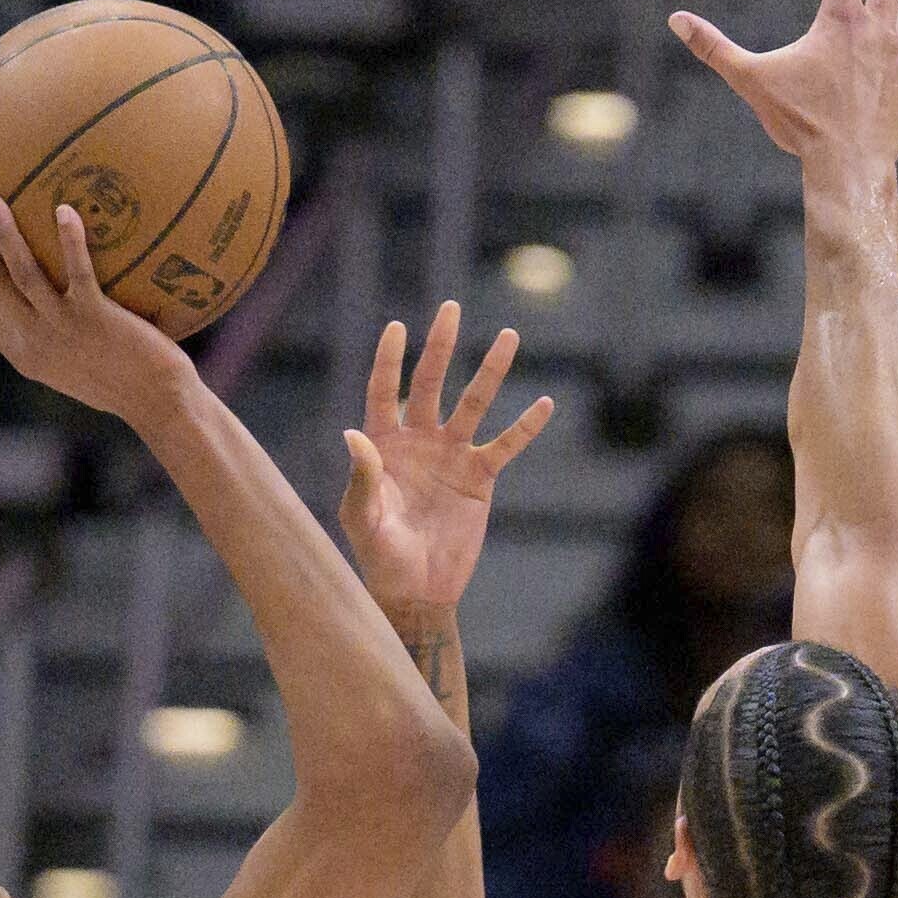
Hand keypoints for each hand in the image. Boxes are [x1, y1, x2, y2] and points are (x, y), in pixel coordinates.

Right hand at [0, 187, 198, 431]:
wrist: (158, 405)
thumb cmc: (124, 386)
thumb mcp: (74, 369)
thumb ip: (52, 341)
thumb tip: (46, 308)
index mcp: (24, 354)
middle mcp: (35, 341)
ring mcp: (63, 329)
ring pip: (22, 273)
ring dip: (4, 233)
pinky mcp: (96, 319)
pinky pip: (78, 271)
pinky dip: (69, 240)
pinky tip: (63, 209)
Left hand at [340, 301, 554, 620]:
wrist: (417, 588)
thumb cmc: (378, 554)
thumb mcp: (362, 516)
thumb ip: (361, 474)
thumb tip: (353, 433)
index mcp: (384, 443)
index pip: (385, 390)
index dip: (391, 360)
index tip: (397, 327)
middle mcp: (419, 440)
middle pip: (432, 382)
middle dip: (441, 346)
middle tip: (451, 309)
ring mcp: (452, 455)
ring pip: (474, 403)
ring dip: (491, 371)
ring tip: (509, 337)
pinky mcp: (480, 477)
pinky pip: (506, 445)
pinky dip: (525, 427)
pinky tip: (544, 404)